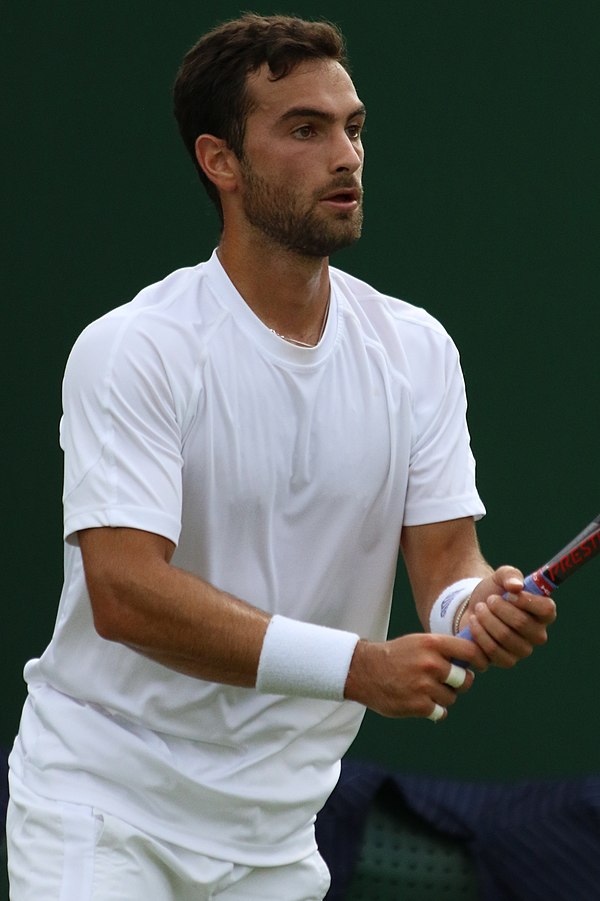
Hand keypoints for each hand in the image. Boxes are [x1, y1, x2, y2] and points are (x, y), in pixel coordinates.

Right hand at [344, 632, 476, 720]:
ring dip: (443, 697)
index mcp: (432, 644)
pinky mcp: (418, 705)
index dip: (480, 660)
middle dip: (460, 683)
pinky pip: (441, 711)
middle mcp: (430, 663)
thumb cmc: (396, 656)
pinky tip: (420, 700)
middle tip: (447, 681)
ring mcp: (424, 685)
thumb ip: (443, 649)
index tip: (480, 666)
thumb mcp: (418, 642)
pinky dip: (434, 710)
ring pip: (452, 697)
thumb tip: (473, 658)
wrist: (365, 671)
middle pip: (465, 680)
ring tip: (424, 689)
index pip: (470, 652)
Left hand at [463, 566, 556, 668]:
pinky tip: (474, 621)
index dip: (528, 601)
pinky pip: (491, 651)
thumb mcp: (501, 577)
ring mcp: (521, 651)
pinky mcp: (504, 661)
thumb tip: (515, 586)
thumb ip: (510, 575)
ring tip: (479, 608)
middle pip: (522, 623)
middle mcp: (537, 635)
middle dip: (499, 608)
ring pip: (504, 636)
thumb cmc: (494, 592)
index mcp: (543, 613)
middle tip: (489, 600)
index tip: (510, 594)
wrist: (473, 609)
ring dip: (486, 619)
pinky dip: (478, 633)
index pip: (547, 609)